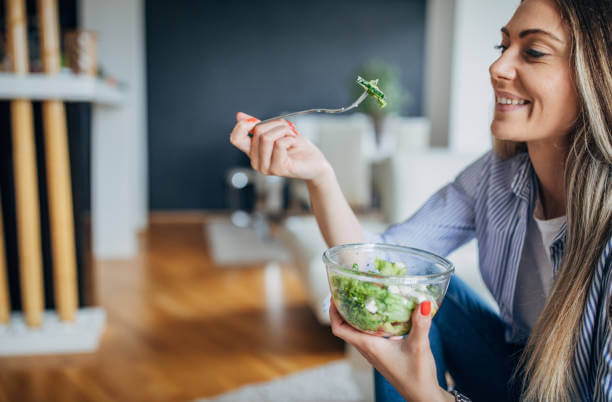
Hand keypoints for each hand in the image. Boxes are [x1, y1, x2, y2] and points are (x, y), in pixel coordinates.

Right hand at [230, 112, 332, 182]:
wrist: (315, 163)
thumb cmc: (298, 148)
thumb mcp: (277, 131)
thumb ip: (259, 125)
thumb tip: (240, 115)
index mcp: (253, 153)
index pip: (236, 138)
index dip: (244, 125)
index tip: (257, 120)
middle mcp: (256, 162)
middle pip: (258, 133)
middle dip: (276, 124)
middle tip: (288, 130)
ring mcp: (266, 168)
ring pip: (267, 138)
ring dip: (284, 131)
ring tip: (292, 137)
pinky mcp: (278, 169)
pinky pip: (279, 144)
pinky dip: (290, 139)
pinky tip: (294, 145)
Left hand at [329, 300, 452, 401]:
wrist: (422, 396)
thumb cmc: (417, 375)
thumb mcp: (419, 346)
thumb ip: (420, 324)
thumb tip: (424, 302)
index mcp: (369, 345)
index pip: (340, 329)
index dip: (333, 312)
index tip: (334, 296)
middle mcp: (368, 349)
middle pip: (345, 328)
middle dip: (343, 310)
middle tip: (348, 292)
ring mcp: (374, 353)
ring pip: (357, 332)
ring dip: (355, 317)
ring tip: (362, 300)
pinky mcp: (382, 355)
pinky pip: (369, 336)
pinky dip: (369, 324)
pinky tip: (382, 316)